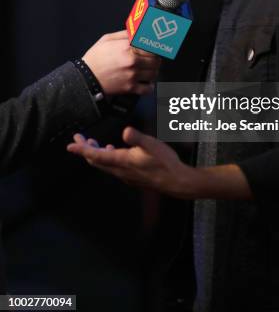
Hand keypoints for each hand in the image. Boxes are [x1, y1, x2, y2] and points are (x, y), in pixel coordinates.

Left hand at [67, 128, 195, 198]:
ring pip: (103, 164)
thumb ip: (137, 138)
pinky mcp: (131, 176)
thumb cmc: (164, 162)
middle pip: (96, 160)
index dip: (82, 149)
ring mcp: (125, 174)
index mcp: (121, 161)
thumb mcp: (152, 145)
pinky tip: (112, 150)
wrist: (175, 181)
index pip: (96, 155)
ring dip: (95, 153)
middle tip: (78, 139)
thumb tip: (125, 131)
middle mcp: (120, 170)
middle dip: (85, 149)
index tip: (70, 145)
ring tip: (91, 143)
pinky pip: (112, 167)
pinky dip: (106, 157)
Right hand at [82, 31, 160, 95]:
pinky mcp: (130, 87)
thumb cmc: (95, 59)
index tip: (153, 49)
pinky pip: (148, 88)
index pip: (150, 46)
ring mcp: (132, 75)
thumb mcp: (107, 39)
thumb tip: (136, 33)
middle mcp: (133, 61)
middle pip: (155, 60)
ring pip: (154, 73)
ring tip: (148, 70)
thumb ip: (124, 35)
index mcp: (127, 47)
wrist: (86, 78)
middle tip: (151, 60)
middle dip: (154, 60)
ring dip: (153, 72)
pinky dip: (149, 86)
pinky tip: (145, 82)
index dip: (153, 48)